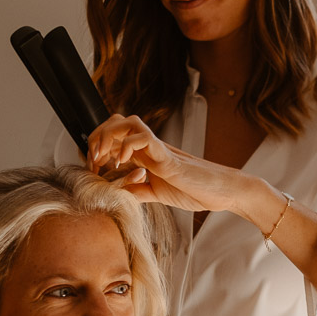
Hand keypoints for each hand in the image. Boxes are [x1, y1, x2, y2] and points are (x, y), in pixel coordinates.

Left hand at [85, 114, 242, 213]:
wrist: (222, 193)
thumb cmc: (196, 191)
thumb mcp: (158, 194)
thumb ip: (138, 191)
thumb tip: (117, 193)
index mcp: (145, 155)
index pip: (113, 136)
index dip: (96, 147)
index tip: (94, 169)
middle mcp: (149, 147)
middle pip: (114, 121)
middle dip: (97, 138)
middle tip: (96, 162)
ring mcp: (158, 148)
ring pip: (126, 122)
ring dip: (108, 136)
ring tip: (107, 158)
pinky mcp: (168, 155)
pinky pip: (143, 137)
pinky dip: (127, 145)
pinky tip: (125, 161)